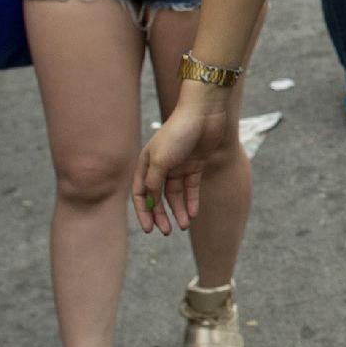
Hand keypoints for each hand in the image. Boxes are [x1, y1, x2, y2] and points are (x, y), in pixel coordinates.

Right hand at [135, 102, 227, 233]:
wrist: (204, 114)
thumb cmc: (178, 133)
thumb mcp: (161, 160)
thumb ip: (154, 182)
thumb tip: (151, 201)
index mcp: (146, 163)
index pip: (141, 193)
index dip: (143, 212)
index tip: (149, 229)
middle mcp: (161, 165)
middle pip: (158, 196)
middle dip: (161, 215)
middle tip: (166, 232)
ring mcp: (179, 165)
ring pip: (176, 194)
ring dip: (179, 210)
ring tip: (184, 226)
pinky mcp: (196, 164)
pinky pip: (192, 187)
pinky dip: (192, 201)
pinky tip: (193, 214)